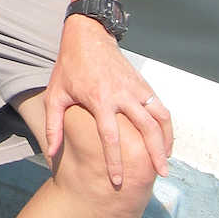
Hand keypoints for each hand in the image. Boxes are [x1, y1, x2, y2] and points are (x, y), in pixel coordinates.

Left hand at [43, 16, 172, 186]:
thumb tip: (52, 153)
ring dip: (165, 142)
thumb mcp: (55, 95)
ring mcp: (136, 89)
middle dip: (153, 154)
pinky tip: (165, 142)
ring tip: (165, 163)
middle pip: (145, 129)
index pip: (110, 137)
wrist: (88, 36)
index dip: (114, 161)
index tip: (117, 181)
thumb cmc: (69, 68)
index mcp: (99, 99)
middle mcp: (122, 95)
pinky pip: (160, 108)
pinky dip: (166, 127)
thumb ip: (53, 125)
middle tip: (159, 176)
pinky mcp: (143, 85)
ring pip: (159, 119)